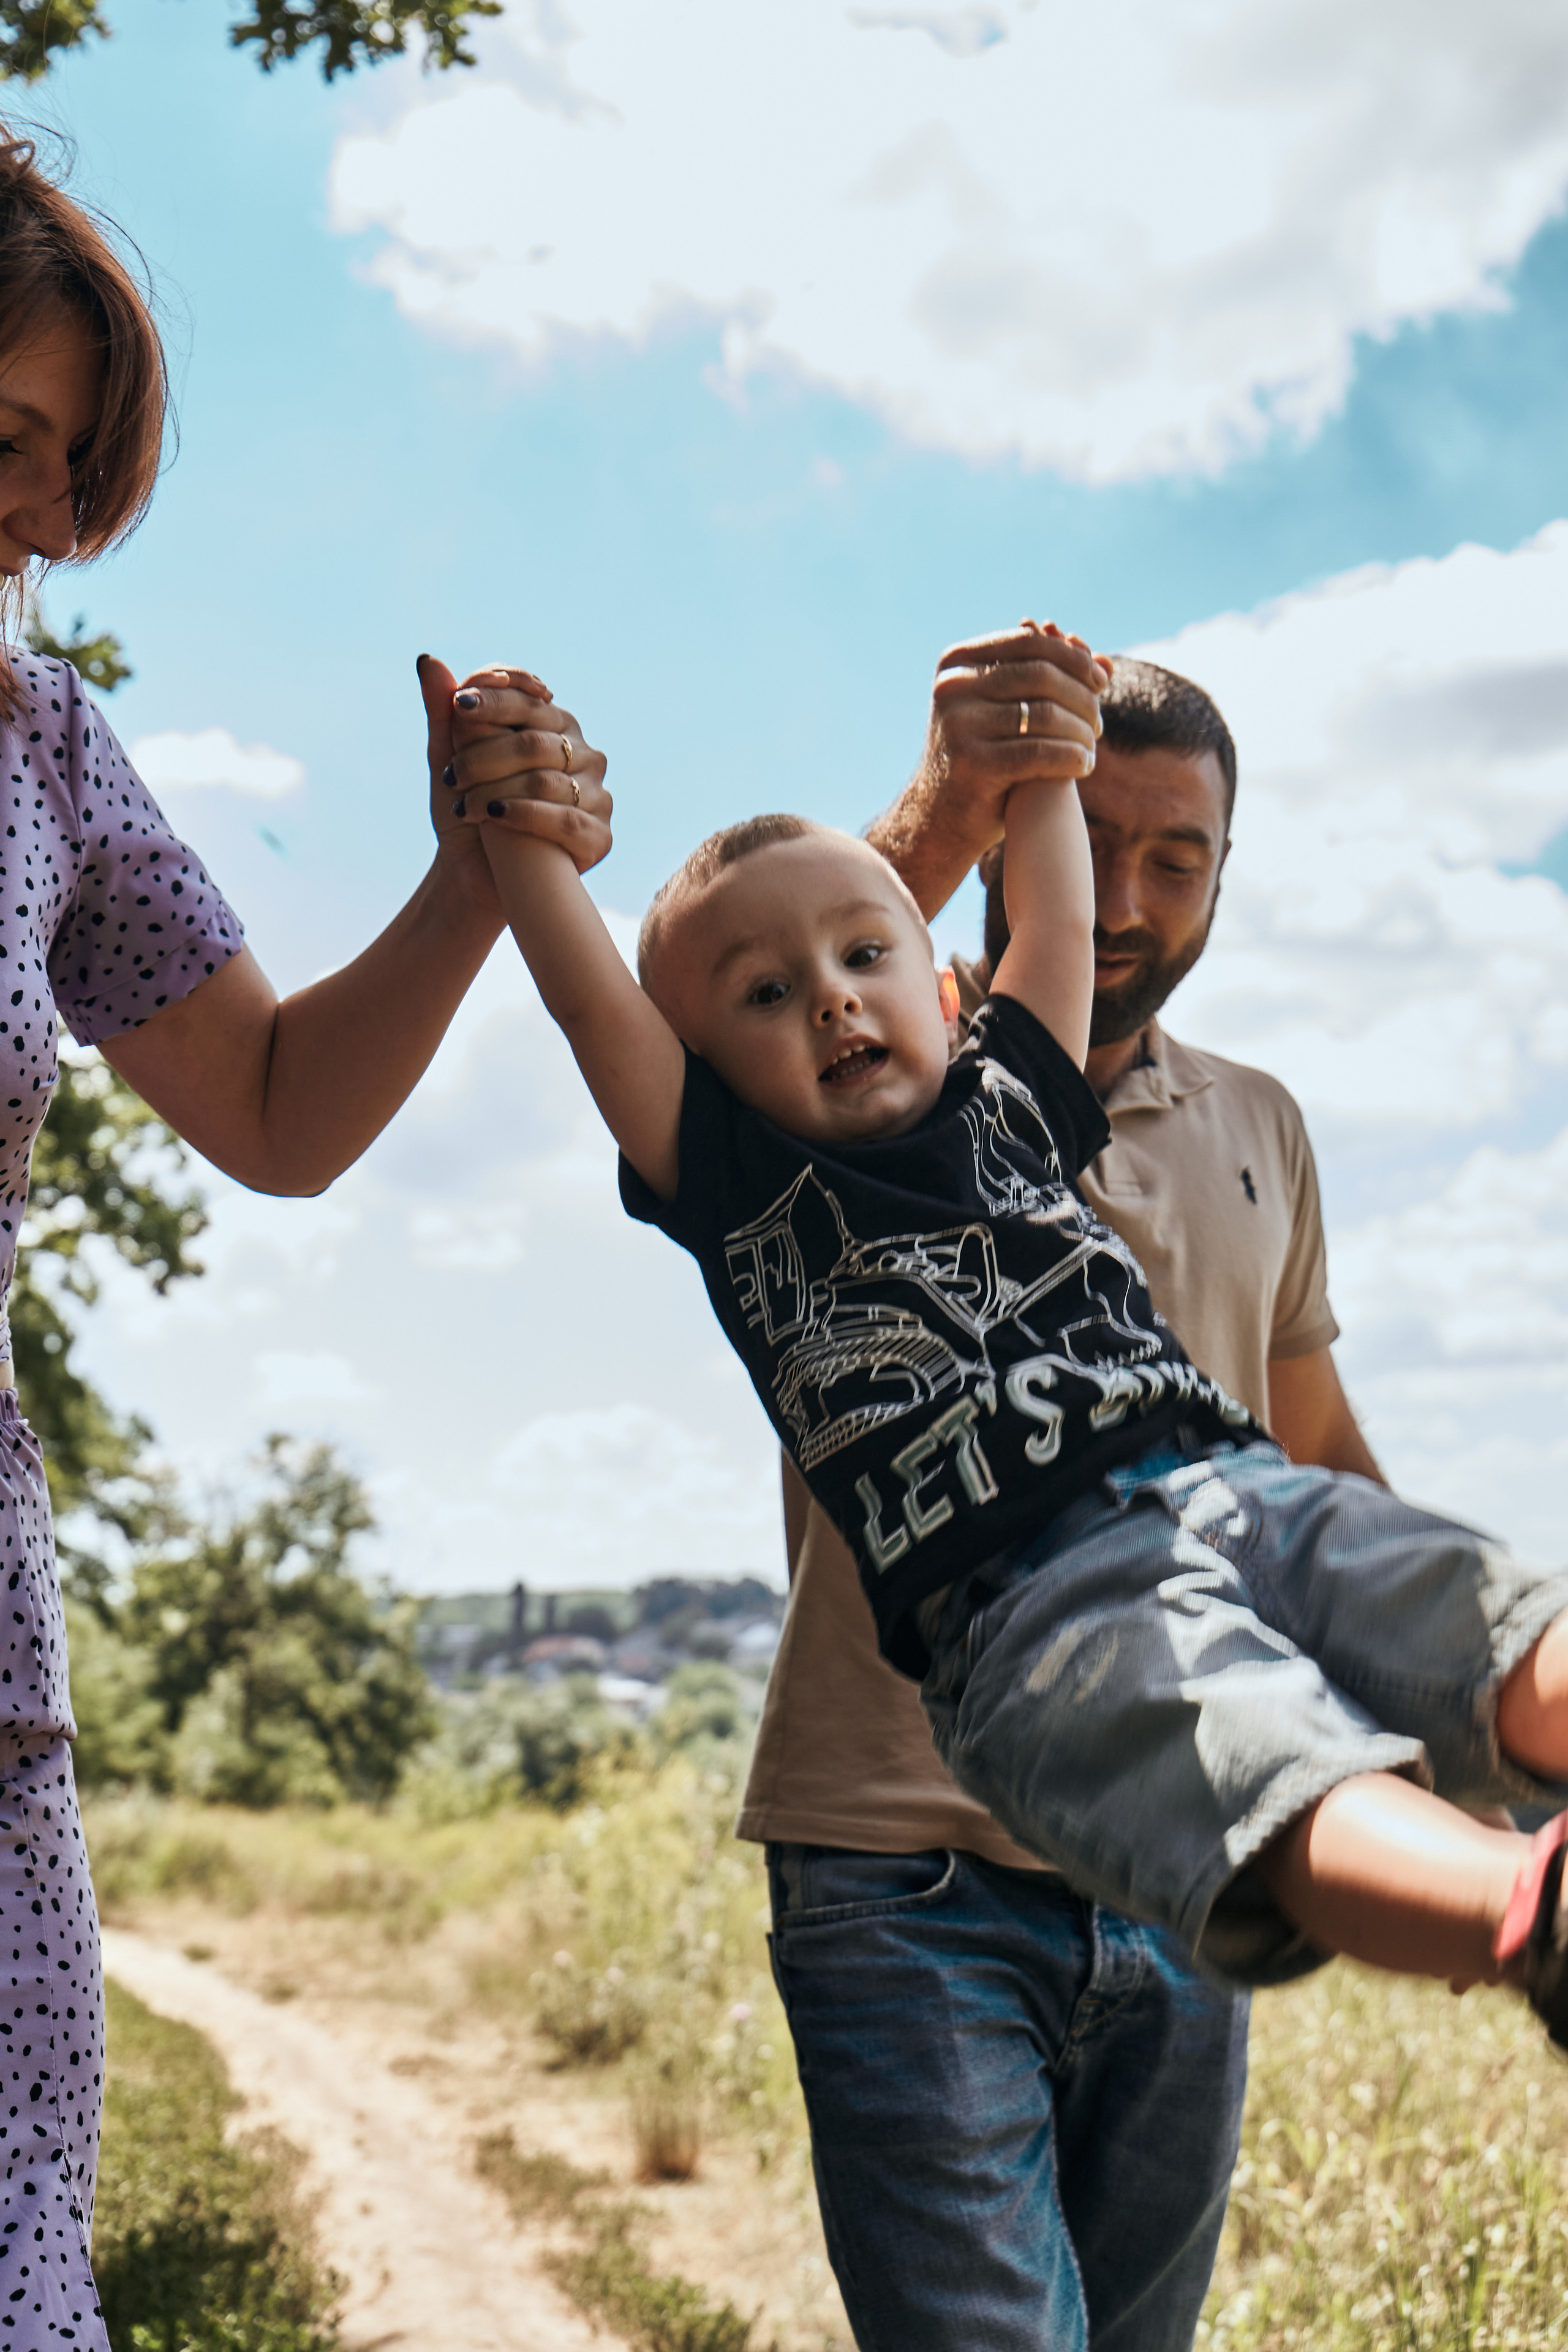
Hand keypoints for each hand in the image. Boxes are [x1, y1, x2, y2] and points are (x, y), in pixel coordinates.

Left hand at [444, 665, 612, 874]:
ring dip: (496, 790)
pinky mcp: (599, 837)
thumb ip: (443, 713)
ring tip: (466, 806)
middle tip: (451, 776)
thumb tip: (428, 661)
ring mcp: (597, 795)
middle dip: (484, 755)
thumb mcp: (448, 760)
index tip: (459, 706)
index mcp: (555, 725)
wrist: (476, 877)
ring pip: (546, 779)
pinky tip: (497, 818)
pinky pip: (564, 819)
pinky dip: (524, 815)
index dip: (496, 696)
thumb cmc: (467, 813)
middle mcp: (583, 754)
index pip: (530, 697)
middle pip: (534, 739)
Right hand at [926, 619, 1109, 847]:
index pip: (1029, 644)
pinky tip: (1084, 766)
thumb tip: (1108, 664)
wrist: (940, 817)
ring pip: (1046, 714)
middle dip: (1081, 699)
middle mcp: (952, 688)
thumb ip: (1052, 683)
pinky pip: (1041, 752)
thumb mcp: (1010, 712)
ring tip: (1090, 747)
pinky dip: (1072, 758)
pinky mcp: (973, 764)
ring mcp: (958, 725)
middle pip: (1041, 676)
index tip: (1101, 682)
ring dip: (1081, 732)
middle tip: (1097, 724)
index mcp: (956, 663)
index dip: (1073, 659)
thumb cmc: (984, 757)